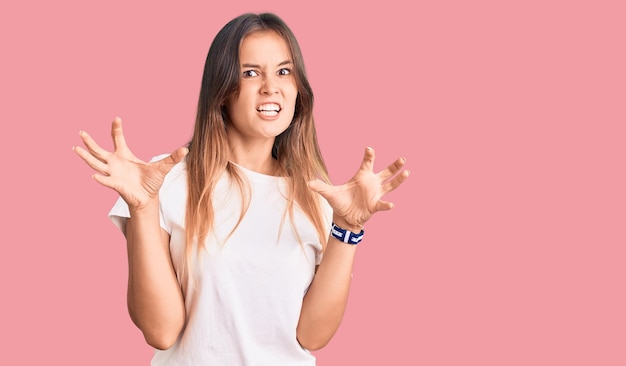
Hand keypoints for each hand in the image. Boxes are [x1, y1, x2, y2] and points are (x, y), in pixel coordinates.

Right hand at [73, 117, 187, 209]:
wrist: (148, 198)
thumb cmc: (151, 182)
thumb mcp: (163, 168)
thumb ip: (173, 158)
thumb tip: (186, 150)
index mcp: (124, 155)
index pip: (117, 139)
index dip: (116, 129)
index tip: (117, 118)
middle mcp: (115, 163)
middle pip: (99, 150)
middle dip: (90, 142)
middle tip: (81, 132)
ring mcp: (113, 173)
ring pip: (96, 163)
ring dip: (86, 157)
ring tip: (76, 148)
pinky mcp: (116, 184)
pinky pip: (106, 180)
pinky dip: (101, 178)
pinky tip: (95, 175)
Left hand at [307, 147, 409, 230]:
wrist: (345, 218)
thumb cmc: (340, 203)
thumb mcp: (330, 194)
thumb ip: (320, 187)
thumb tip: (307, 183)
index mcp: (361, 176)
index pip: (367, 163)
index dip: (369, 156)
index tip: (369, 149)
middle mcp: (371, 183)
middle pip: (386, 172)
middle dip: (394, 165)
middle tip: (403, 158)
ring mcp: (376, 194)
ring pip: (391, 185)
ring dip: (399, 180)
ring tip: (407, 172)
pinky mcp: (376, 205)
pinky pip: (383, 204)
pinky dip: (387, 204)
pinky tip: (391, 204)